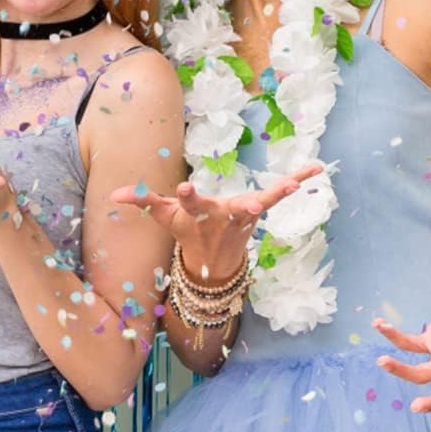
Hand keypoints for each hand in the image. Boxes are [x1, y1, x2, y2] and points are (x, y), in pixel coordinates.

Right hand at [110, 163, 323, 282]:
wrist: (215, 263)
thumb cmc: (188, 231)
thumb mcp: (164, 217)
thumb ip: (143, 201)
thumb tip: (113, 195)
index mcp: (198, 214)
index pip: (190, 203)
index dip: (187, 195)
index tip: (184, 186)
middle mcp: (222, 216)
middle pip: (228, 208)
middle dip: (237, 206)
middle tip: (248, 204)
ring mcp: (244, 214)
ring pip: (261, 203)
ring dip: (276, 194)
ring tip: (292, 184)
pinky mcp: (259, 209)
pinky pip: (279, 194)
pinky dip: (299, 180)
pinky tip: (318, 168)